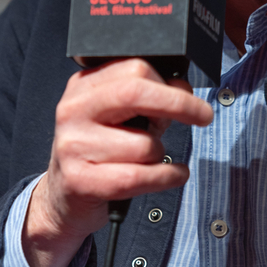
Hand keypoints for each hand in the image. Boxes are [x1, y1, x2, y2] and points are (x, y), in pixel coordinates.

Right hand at [23, 58, 212, 266]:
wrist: (63, 197)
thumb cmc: (100, 150)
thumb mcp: (118, 115)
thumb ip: (147, 97)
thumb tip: (183, 91)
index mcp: (84, 86)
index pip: (134, 68)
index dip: (169, 82)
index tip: (189, 95)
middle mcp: (74, 110)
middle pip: (135, 92)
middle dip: (178, 104)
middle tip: (203, 115)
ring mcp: (74, 146)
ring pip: (144, 144)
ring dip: (161, 154)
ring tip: (149, 158)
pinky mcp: (81, 181)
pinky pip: (139, 177)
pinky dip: (166, 177)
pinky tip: (170, 174)